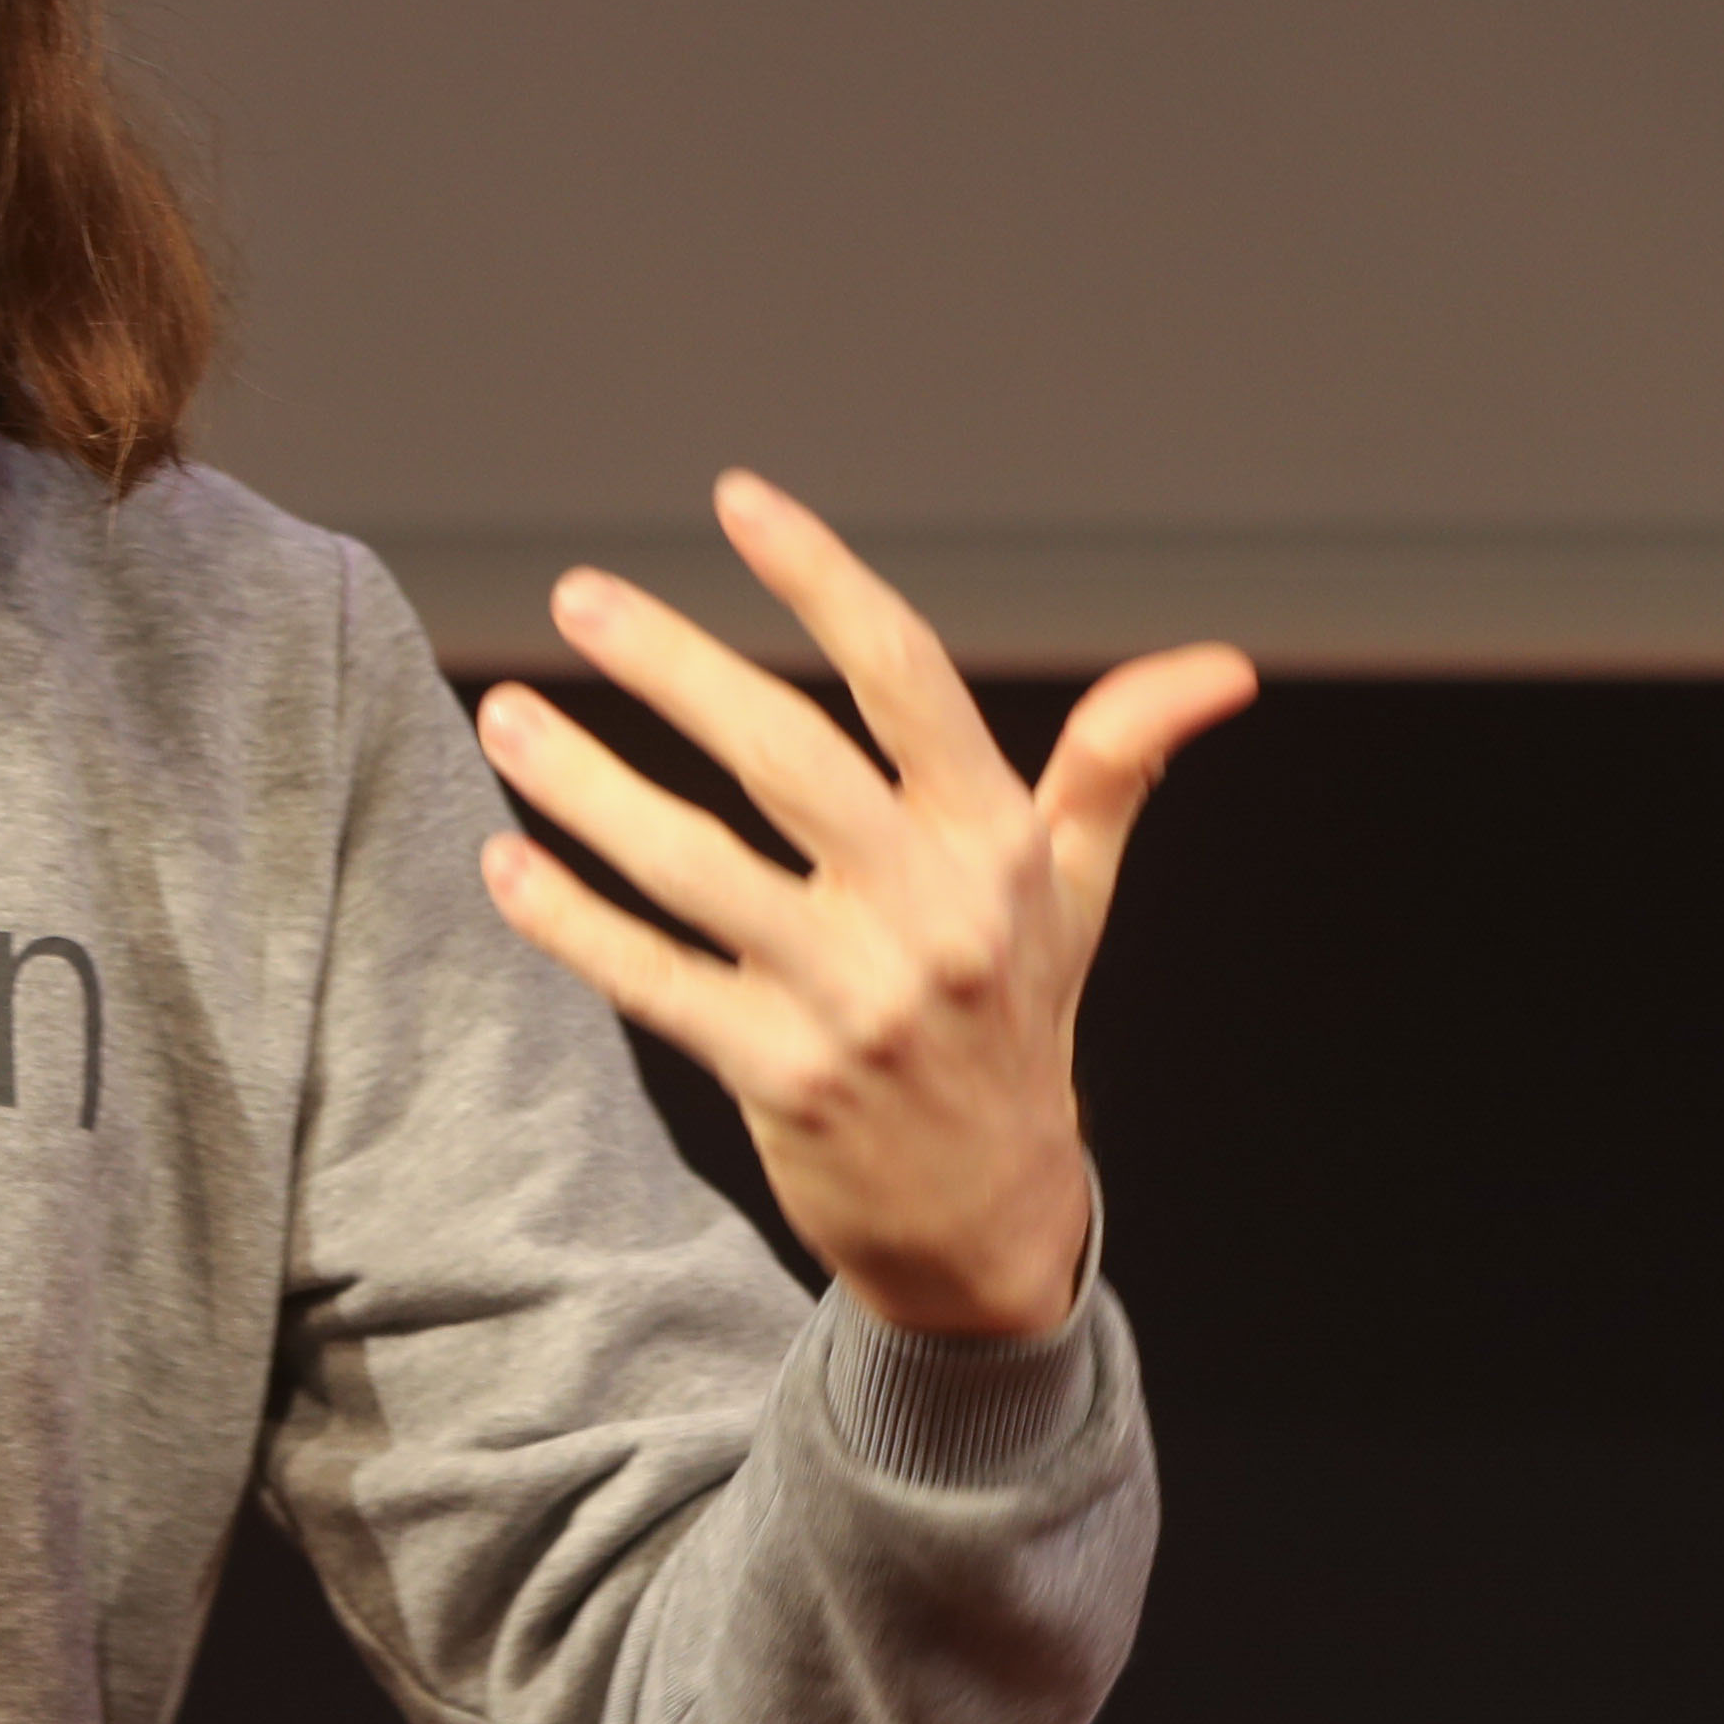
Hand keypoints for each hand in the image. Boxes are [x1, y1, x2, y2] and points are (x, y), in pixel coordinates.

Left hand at [470, 471, 1252, 1339]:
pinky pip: (655, 981)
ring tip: (503, 717)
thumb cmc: (1018, 1023)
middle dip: (673, 666)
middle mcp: (932, 910)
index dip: (821, 578)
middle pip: (786, 755)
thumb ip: (1116, 763)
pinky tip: (506, 863)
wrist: (992, 1225)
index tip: (736, 498)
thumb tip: (1219, 667)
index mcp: (997, 842)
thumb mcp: (1078, 891)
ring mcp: (854, 997)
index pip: (907, 676)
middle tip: (577, 595)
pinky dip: (573, 922)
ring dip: (586, 788)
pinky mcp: (780, 1075)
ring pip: (696, 866)